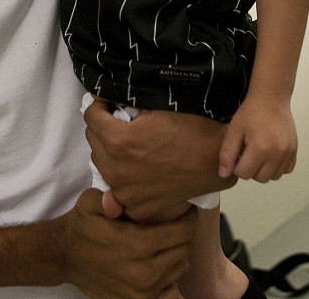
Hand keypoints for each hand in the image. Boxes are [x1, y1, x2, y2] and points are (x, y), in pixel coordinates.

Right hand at [61, 189, 195, 298]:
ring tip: (165, 241)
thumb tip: (114, 203)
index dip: (189, 218)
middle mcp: (144, 271)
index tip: (186, 211)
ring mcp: (141, 290)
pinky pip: (168, 286)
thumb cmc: (82, 225)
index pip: (184, 232)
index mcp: (137, 244)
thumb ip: (105, 200)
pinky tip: (157, 260)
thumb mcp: (90, 203)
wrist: (64, 256)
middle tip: (175, 224)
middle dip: (183, 235)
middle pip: (184, 250)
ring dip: (177, 254)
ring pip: (180, 268)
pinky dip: (168, 273)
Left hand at [84, 99, 234, 222]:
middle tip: (124, 123)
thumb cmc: (192, 130)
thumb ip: (127, 104)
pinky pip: (118, 190)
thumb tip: (111, 101)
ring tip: (134, 147)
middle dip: (105, 128)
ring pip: (103, 165)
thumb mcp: (157, 107)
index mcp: (119, 140)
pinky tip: (142, 169)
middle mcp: (116, 169)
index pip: (90, 115)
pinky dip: (126, 179)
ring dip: (112, 153)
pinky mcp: (136, 208)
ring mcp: (125, 193)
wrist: (217, 160)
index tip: (109, 103)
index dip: (100, 104)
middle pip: (93, 141)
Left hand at [218, 94, 296, 182]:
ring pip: (273, 177)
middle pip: (260, 178)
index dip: (237, 165)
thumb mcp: (234, 130)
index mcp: (260, 148)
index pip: (244, 174)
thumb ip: (227, 154)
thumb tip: (224, 175)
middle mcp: (277, 153)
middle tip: (248, 152)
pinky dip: (277, 167)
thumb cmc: (250, 112)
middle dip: (250, 169)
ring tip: (259, 153)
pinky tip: (270, 154)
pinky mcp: (295, 150)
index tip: (238, 152)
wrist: (271, 97)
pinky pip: (285, 170)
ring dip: (264, 170)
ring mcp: (288, 152)